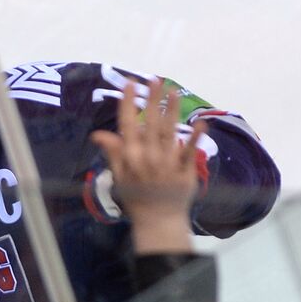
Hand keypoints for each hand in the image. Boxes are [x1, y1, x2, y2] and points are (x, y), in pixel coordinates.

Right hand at [89, 79, 203, 253]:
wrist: (157, 222)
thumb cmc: (136, 198)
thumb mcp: (118, 176)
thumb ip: (113, 153)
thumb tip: (98, 133)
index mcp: (131, 157)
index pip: (128, 126)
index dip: (130, 104)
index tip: (131, 84)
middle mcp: (149, 157)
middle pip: (151, 124)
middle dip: (153, 100)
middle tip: (155, 79)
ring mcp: (168, 164)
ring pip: (170, 133)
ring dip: (172, 111)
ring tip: (173, 92)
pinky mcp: (186, 171)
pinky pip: (191, 152)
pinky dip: (197, 138)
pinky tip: (202, 123)